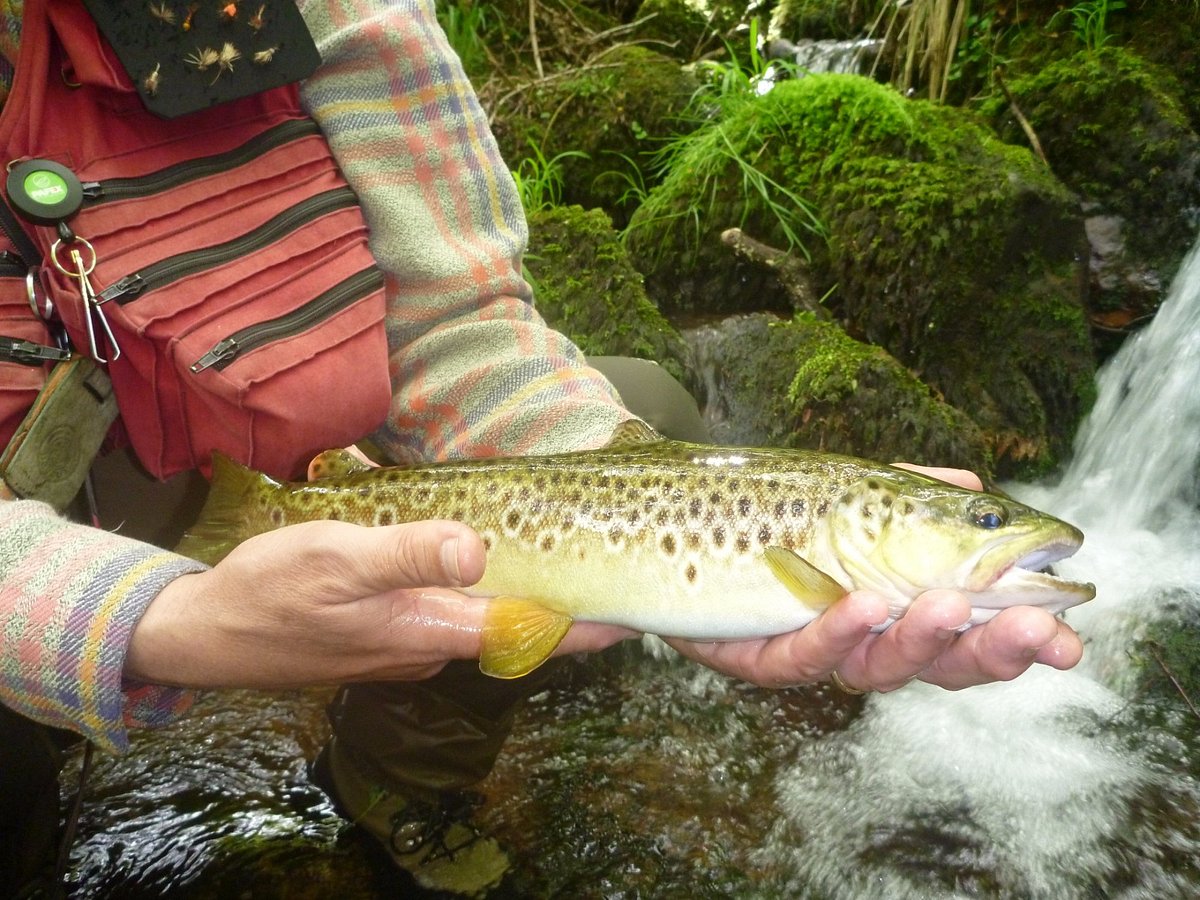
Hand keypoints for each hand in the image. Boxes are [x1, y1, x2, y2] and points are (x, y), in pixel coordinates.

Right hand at [125, 519, 631, 688]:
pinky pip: (440, 617)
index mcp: (426, 629)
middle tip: (596, 572)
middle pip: (508, 631)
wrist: (208, 634)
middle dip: (555, 608)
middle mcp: (424, 647)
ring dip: (511, 597)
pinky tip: (464, 562)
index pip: (523, 633)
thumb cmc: (271, 593)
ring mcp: (402, 647)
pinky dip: (466, 594)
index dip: (579, 627)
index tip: (628, 616)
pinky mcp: (381, 638)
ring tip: (546, 559)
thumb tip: (477, 551)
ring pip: (474, 623)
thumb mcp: (339, 560)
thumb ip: (410, 555)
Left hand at [665, 464, 1083, 691]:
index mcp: (885, 608)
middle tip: (1041, 632)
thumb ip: (906, 493)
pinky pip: (798, 655)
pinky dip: (836, 630)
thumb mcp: (843, 494)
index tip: (1072, 629)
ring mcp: (802, 650)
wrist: (653, 522)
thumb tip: (977, 487)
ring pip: (870, 668)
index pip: (962, 633)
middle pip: (932, 665)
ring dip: (918, 636)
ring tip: (952, 602)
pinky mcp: (750, 654)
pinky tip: (866, 602)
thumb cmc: (759, 512)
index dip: (1015, 637)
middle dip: (990, 651)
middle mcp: (851, 641)